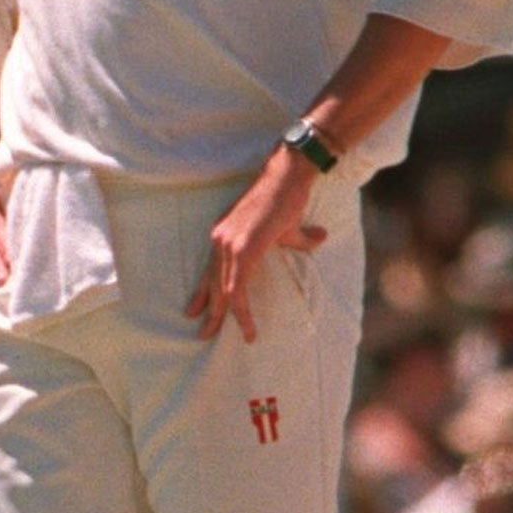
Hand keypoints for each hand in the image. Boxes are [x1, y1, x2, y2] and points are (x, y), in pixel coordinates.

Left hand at [186, 151, 325, 342]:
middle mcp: (220, 240)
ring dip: (222, 316)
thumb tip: (318, 239)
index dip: (202, 292)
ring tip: (220, 336)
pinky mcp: (243, 249)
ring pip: (223, 290)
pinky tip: (246, 327)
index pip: (209, 270)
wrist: (288, 176)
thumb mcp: (286, 227)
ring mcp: (229, 244)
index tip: (193, 311)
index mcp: (224, 236)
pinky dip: (241, 310)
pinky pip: (238, 288)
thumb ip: (298, 239)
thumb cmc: (287, 197)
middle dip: (207, 310)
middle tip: (201, 334)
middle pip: (211, 283)